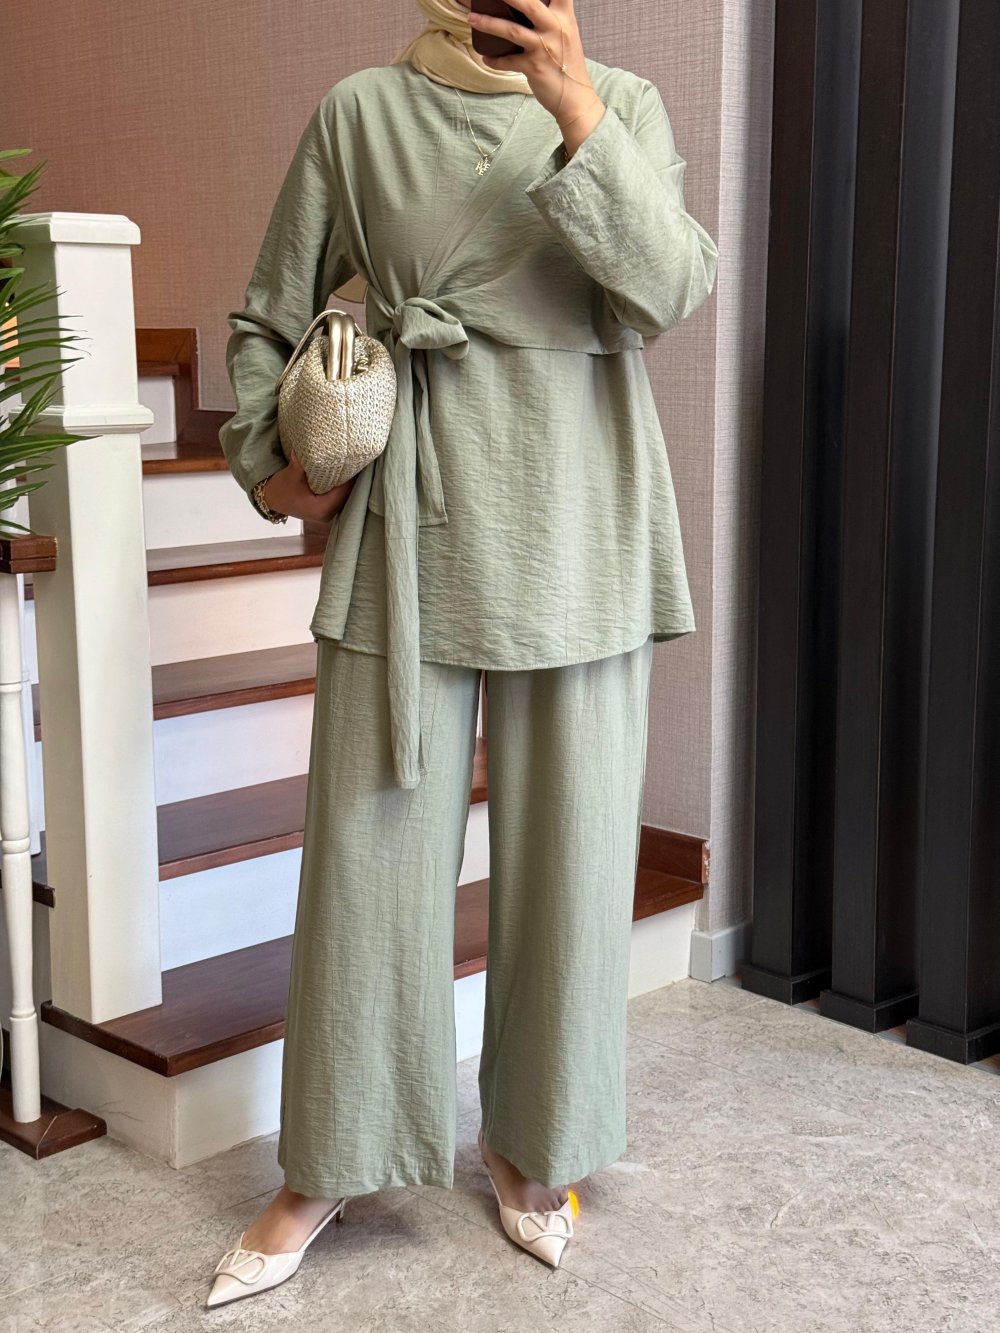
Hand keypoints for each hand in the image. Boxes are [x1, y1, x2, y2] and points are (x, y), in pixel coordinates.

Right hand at [263, 451, 356, 522]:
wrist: (270, 499)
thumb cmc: (281, 490)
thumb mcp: (290, 475)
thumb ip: (300, 464)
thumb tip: (303, 448)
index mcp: (321, 509)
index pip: (343, 492)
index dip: (351, 477)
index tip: (356, 462)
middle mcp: (327, 514)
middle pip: (347, 495)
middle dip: (351, 480)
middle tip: (357, 461)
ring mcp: (327, 514)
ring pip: (344, 497)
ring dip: (347, 484)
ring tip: (353, 466)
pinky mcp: (325, 510)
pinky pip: (339, 498)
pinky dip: (341, 488)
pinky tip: (345, 476)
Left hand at [467, 0, 605, 149]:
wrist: (575, 99)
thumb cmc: (566, 64)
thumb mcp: (565, 33)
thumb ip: (550, 16)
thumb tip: (523, 6)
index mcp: (564, 16)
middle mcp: (555, 28)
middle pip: (528, 3)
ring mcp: (544, 48)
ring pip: (512, 30)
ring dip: (488, 23)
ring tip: (471, 18)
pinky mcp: (534, 67)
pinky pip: (508, 61)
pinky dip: (495, 59)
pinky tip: (486, 57)